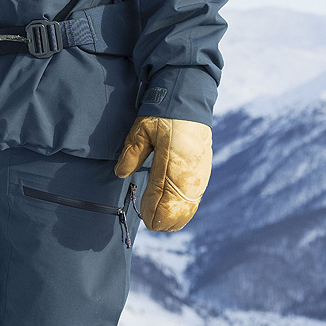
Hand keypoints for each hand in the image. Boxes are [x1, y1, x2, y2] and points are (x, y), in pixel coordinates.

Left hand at [115, 117, 211, 231]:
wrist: (188, 100)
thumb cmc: (163, 116)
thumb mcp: (142, 130)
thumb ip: (131, 153)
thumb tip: (120, 173)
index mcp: (172, 162)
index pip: (162, 197)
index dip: (154, 212)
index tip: (146, 219)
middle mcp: (189, 171)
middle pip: (178, 207)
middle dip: (165, 219)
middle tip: (152, 224)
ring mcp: (199, 172)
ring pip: (190, 204)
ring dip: (177, 216)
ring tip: (163, 223)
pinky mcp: (204, 170)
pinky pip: (197, 196)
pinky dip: (188, 208)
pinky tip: (179, 214)